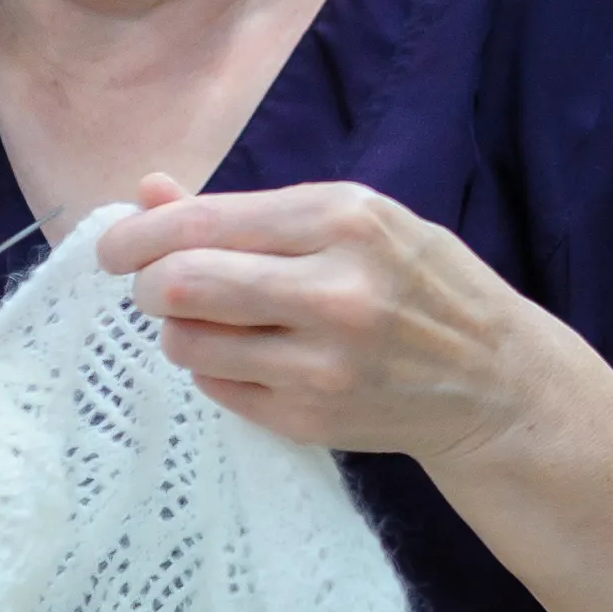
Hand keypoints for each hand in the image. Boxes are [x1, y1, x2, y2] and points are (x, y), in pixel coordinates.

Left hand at [99, 176, 566, 461]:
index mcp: (346, 219)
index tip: (116, 248)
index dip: (139, 236)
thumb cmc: (423, 283)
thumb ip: (250, 211)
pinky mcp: (311, 419)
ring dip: (182, 331)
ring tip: (216, 322)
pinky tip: (258, 357)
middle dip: (149, 285)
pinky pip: (218, 389)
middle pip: (180, 286)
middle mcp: (335, 290)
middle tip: (157, 288)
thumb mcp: (358, 220)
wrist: (496, 380)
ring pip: (189, 344)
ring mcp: (323, 364)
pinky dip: (218, 369)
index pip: (203, 224)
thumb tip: (148, 193)